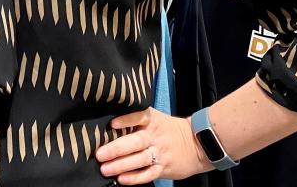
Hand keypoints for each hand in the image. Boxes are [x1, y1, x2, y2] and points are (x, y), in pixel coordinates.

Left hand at [95, 108, 210, 184]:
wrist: (197, 144)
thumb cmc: (168, 129)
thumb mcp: (155, 118)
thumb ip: (136, 118)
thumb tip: (110, 121)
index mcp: (151, 121)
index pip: (138, 117)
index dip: (126, 120)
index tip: (112, 123)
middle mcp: (154, 136)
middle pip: (135, 142)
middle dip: (117, 148)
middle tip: (100, 154)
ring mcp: (159, 153)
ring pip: (140, 160)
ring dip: (121, 165)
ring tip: (105, 169)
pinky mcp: (163, 168)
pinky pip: (148, 174)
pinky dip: (135, 178)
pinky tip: (122, 179)